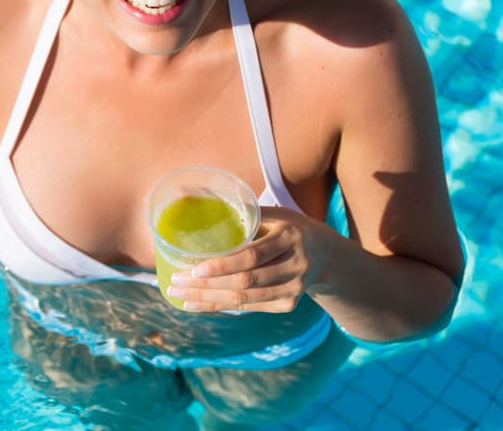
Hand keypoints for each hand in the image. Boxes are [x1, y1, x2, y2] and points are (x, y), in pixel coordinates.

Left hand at [165, 206, 334, 312]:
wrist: (326, 255)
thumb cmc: (289, 228)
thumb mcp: (275, 214)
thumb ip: (242, 210)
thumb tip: (190, 194)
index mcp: (290, 238)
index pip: (252, 256)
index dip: (223, 265)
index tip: (194, 268)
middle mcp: (295, 267)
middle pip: (245, 282)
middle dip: (207, 285)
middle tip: (176, 283)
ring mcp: (293, 290)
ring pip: (245, 300)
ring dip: (208, 299)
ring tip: (179, 295)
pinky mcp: (288, 304)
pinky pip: (249, 307)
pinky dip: (220, 306)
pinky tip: (197, 303)